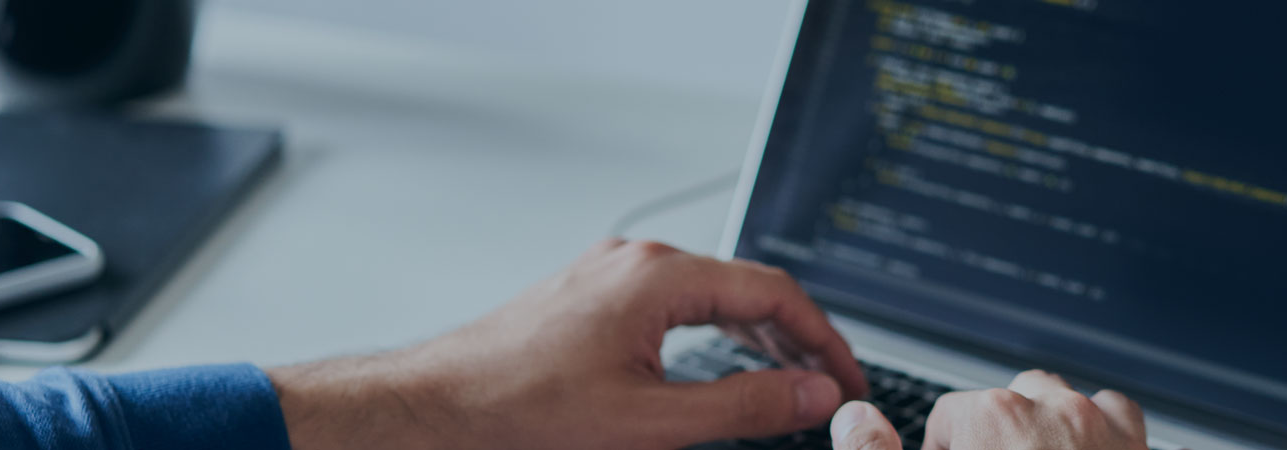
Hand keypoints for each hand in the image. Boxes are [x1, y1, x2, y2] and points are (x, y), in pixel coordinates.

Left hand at [266, 239, 868, 449]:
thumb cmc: (519, 410)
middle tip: (828, 388)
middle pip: (747, 289)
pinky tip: (725, 365)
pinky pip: (676, 305)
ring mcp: (611, 276)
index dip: (824, 340)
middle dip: (797, 339)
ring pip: (712, 296)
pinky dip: (714, 335)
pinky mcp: (593, 298)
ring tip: (790, 382)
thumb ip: (744, 406)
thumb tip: (812, 395)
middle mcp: (636, 263)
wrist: (439, 408)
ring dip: (758, 337)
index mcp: (656, 277)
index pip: (774, 292)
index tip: (848, 379)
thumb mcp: (651, 422)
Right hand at [830, 370, 1146, 449]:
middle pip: (1007, 401)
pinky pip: (1115, 418)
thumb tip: (855, 419)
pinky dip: (1099, 435)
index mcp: (995, 419)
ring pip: (1065, 403)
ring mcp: (1104, 430)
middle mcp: (1055, 412)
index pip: (949, 417)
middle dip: (995, 438)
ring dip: (1046, 429)